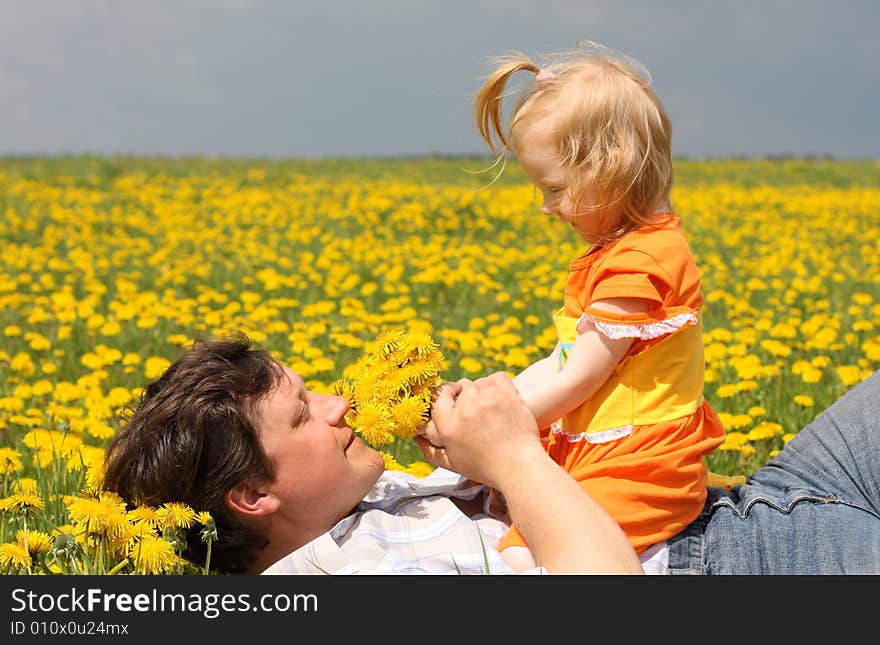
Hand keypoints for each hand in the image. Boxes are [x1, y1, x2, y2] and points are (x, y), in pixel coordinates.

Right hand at [414, 372, 540, 488]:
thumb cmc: (486, 468)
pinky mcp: (506, 394)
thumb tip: (416, 438)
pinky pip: (496, 378)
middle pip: (460, 386)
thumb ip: (431, 451)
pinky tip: (499, 398)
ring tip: (490, 409)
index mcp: (448, 426)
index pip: (438, 395)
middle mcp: (465, 410)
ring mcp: (486, 399)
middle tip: (476, 410)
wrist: (520, 467)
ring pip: (478, 382)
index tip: (453, 400)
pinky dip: (497, 385)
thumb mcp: (453, 464)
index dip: (445, 394)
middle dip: (465, 395)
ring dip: (482, 391)